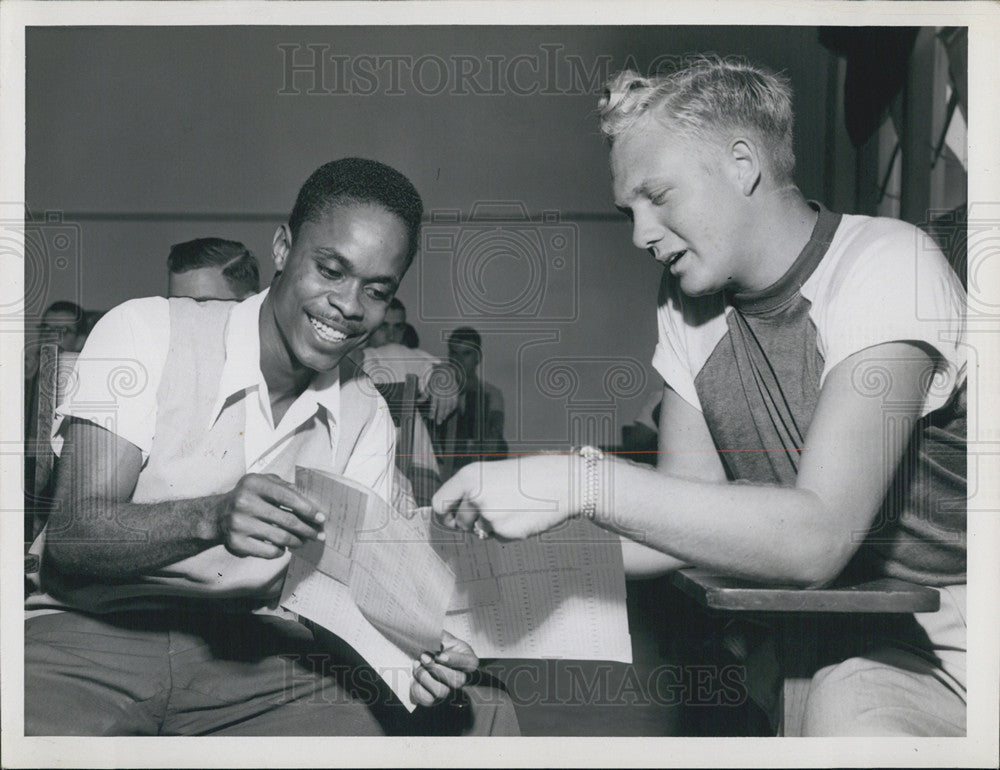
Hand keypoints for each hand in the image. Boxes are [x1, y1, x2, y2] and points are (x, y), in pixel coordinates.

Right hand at [215, 473, 325, 557]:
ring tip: (303, 541)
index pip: (288, 497)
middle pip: (287, 520)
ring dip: (297, 541)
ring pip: (280, 538)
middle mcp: (244, 503)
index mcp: (254, 484)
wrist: (217, 516)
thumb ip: (284, 487)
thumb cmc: (248, 497)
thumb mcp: (263, 483)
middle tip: (318, 535)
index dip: (308, 509)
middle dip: (307, 529)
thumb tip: (310, 501)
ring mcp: (239, 524)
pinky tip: (284, 548)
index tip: (321, 518)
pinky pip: (269, 551)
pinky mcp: (237, 543)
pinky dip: (280, 551)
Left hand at [410, 631, 477, 706]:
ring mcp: (450, 691)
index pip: (468, 664)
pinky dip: (418, 687)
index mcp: (469, 662)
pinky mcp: (435, 699)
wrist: (430, 659)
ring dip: (426, 678)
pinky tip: (414, 674)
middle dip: (437, 669)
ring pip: (442, 692)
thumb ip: (441, 636)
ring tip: (417, 664)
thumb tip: (430, 634)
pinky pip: (427, 699)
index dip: (454, 660)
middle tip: (424, 657)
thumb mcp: (446, 639)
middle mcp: (462, 679)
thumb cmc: (442, 648)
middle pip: (456, 681)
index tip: (440, 655)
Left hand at [425, 363, 459, 423]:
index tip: (431, 418)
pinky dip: (453, 407)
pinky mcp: (455, 391)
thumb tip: (418, 401)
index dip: (433, 411)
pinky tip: (450, 412)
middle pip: (442, 406)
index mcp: (435, 389)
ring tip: (443, 418)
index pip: (434, 403)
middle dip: (440, 415)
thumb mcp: (427, 384)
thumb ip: (425, 394)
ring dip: (446, 413)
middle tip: (439, 422)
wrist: (445, 369)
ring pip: (449, 404)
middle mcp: (443, 391)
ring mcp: (450, 391)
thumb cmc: (434, 377)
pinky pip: (455, 401)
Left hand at [431, 454, 577, 539]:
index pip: (439, 504)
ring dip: (490, 526)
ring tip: (512, 507)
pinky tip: (522, 515)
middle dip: (472, 522)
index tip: (449, 519)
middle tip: (494, 509)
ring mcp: (489, 514)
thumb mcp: (492, 474)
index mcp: (468, 476)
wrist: (560, 481)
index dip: (443, 515)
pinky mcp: (504, 530)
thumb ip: (472, 492)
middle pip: (459, 521)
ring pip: (478, 530)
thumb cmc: (529, 476)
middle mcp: (474, 495)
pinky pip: (497, 537)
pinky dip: (507, 531)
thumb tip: (456, 518)